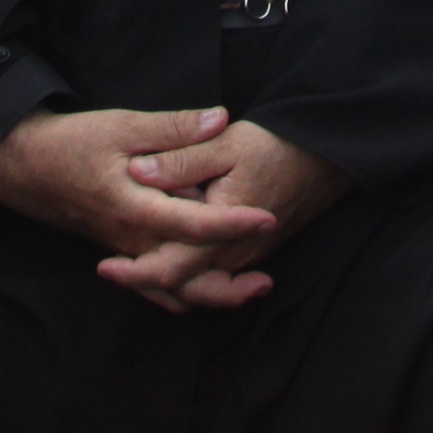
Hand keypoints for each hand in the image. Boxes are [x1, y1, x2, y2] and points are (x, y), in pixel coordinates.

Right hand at [0, 106, 282, 273]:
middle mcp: (133, 239)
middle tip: (267, 283)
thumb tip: (219, 118)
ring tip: (250, 289)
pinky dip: (184, 292)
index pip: (193, 224)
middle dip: (227, 287)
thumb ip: (173, 127)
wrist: (26, 167)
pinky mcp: (123, 250)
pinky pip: (155, 286)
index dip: (232, 223)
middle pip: (185, 278)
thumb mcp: (122, 125)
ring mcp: (127, 250)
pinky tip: (209, 283)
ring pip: (170, 290)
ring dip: (210, 295)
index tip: (267, 219)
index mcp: (136, 208)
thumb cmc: (73, 143)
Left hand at [103, 117, 354, 311]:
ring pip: (199, 286)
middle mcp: (233, 254)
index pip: (171, 269)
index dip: (134, 273)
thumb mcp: (225, 144)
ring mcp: (246, 258)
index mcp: (221, 230)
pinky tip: (171, 257)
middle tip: (110, 269)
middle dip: (145, 283)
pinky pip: (215, 277)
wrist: (327, 158)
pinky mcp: (253, 253)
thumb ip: (181, 160)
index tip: (105, 267)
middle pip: (181, 288)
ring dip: (167, 281)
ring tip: (133, 266)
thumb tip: (138, 170)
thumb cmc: (276, 147)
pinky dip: (189, 275)